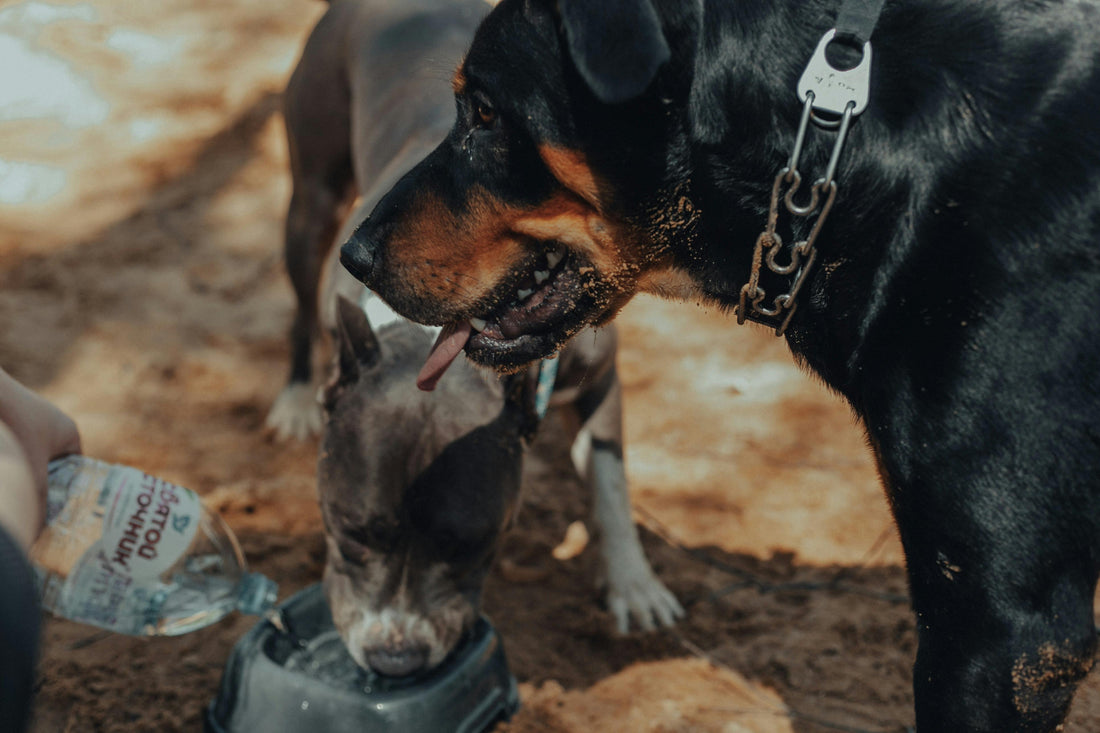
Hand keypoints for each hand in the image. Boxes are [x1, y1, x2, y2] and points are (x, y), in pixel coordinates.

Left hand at [0, 368, 80, 549]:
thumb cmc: (14, 425)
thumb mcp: (30, 471)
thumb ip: (38, 501)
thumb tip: (38, 535)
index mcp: (68, 434)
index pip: (76, 469)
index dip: (71, 492)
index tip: (62, 514)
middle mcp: (49, 426)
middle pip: (50, 468)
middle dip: (43, 490)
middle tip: (39, 514)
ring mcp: (25, 424)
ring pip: (27, 462)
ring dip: (21, 478)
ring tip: (18, 497)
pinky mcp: (5, 424)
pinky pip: (10, 451)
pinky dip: (8, 466)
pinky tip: (4, 481)